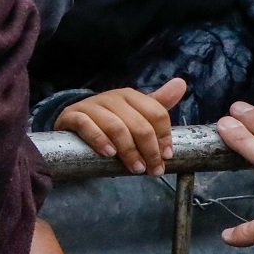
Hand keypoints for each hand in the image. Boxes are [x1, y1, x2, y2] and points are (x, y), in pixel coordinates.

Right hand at [55, 78, 186, 175]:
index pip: (156, 113)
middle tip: (152, 170)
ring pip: (116, 127)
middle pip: (139, 124)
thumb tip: (181, 83)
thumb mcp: (134, 113)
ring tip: (135, 168)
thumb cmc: (109, 121)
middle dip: (149, 150)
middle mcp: (111, 97)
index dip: (164, 137)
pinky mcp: (72, 116)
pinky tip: (109, 154)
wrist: (72, 122)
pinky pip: (87, 126)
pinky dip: (99, 140)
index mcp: (130, 96)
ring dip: (128, 151)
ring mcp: (90, 105)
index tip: (167, 156)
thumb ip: (158, 104)